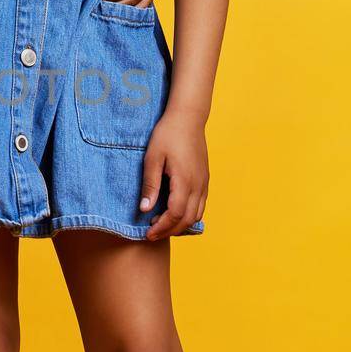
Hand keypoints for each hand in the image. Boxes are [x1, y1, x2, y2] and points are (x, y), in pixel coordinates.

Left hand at [139, 107, 207, 239]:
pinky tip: (174, 212)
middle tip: (152, 233)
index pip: (176, 215)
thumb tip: (145, 209)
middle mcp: (198, 185)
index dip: (162, 228)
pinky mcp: (205, 179)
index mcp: (185, 181)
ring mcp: (204, 183)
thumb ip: (150, 185)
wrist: (187, 118)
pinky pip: (200, 205)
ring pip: (197, 214)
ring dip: (180, 225)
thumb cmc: (167, 135)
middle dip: (170, 231)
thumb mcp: (152, 158)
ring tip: (161, 224)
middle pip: (188, 219)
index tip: (148, 234)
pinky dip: (189, 215)